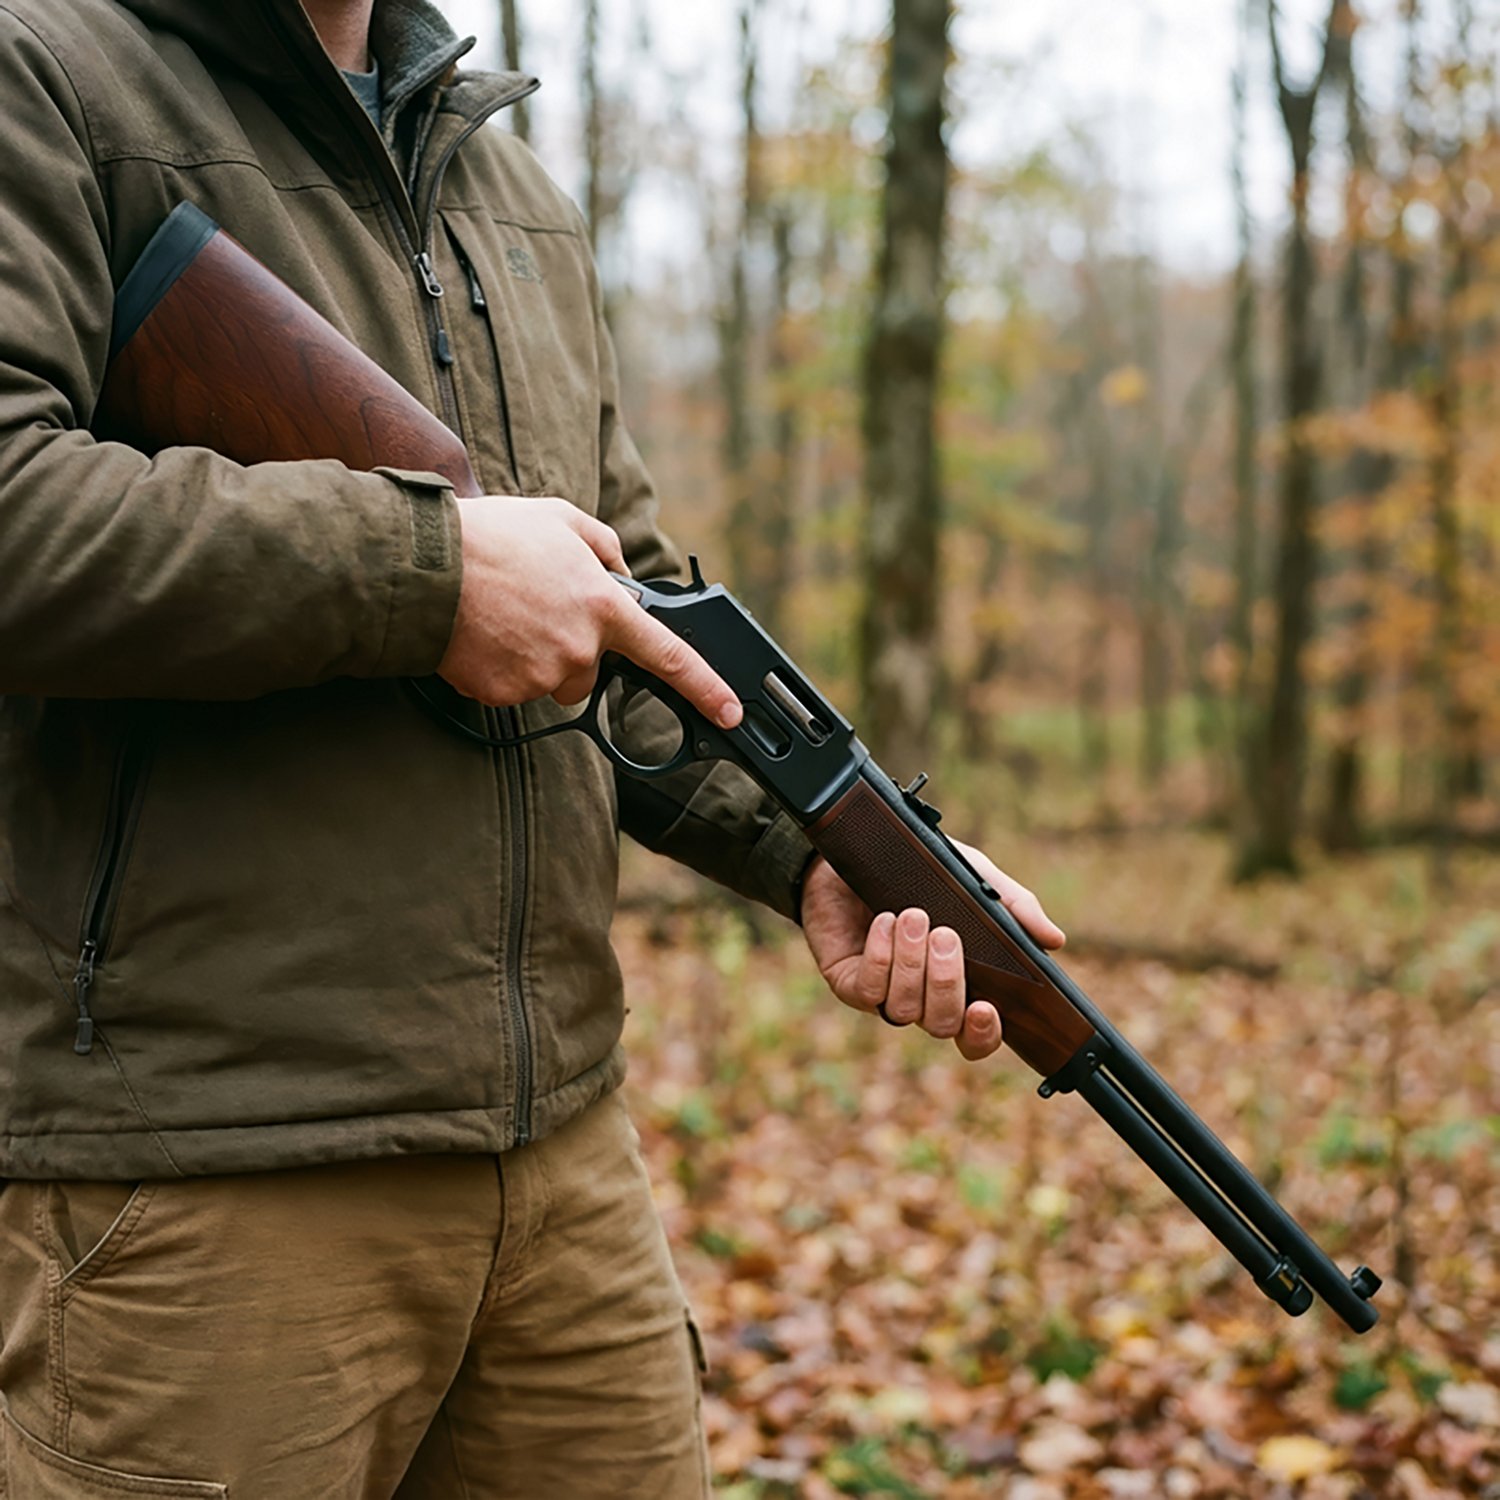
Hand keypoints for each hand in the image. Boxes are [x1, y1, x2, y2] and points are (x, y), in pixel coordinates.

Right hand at [438, 496, 741, 726]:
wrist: (426, 566)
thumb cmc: (493, 537)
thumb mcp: (561, 518)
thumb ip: (603, 546)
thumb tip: (621, 572)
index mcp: (603, 607)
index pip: (669, 655)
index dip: (705, 687)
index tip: (729, 711)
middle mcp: (580, 648)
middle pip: (589, 671)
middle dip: (569, 648)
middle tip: (531, 608)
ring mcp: (542, 675)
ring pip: (549, 680)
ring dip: (531, 658)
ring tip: (500, 616)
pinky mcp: (505, 694)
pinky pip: (510, 689)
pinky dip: (496, 669)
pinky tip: (479, 636)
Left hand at [801, 841, 1065, 1060]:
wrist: (854, 847)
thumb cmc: (919, 870)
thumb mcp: (971, 879)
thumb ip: (1013, 907)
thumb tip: (1055, 940)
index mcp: (958, 983)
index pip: (974, 1035)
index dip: (982, 1035)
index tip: (986, 1008)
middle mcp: (921, 997)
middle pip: (942, 1025)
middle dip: (946, 983)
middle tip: (945, 934)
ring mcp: (884, 993)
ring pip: (905, 1009)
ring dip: (912, 962)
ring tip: (913, 915)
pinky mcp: (848, 982)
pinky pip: (868, 990)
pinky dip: (880, 957)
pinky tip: (885, 922)